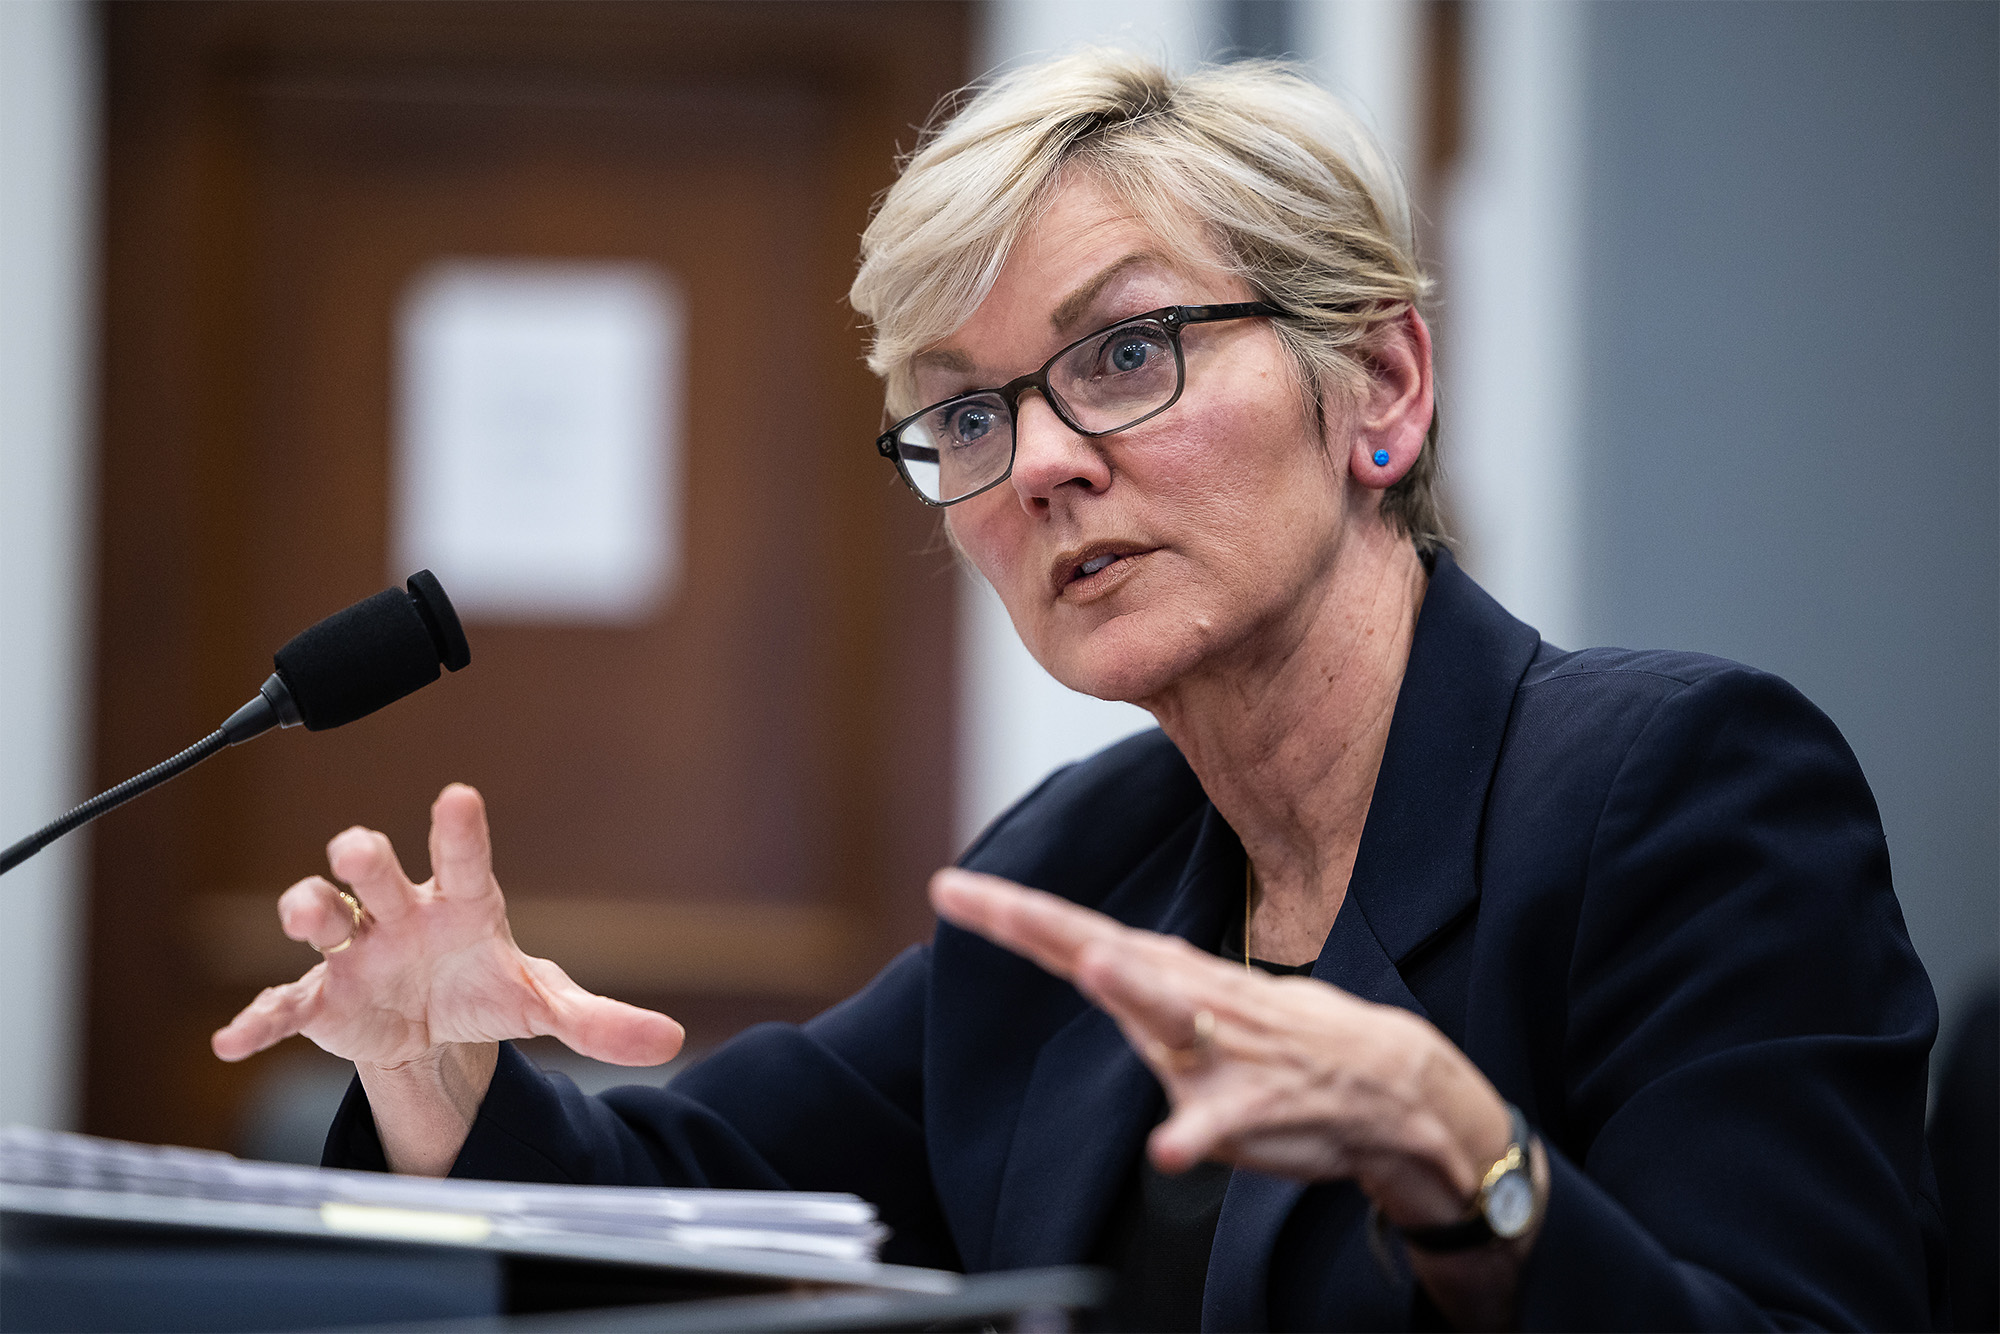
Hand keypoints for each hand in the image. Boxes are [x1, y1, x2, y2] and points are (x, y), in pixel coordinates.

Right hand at [212, 783, 683, 1073]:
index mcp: (461, 903)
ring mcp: (356, 952)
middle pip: (376, 873)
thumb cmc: (485, 988)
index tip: (459, 797)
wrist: (434, 1028)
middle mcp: (400, 913)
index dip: (461, 830)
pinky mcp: (322, 999)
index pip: (465, 858)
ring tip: (306, 914)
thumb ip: (599, 1019)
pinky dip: (257, 1020)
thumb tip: (670, 1039)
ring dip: (308, 912)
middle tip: (357, 847)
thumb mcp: (542, 1004)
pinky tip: (233, 1040)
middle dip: (365, 859)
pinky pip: (283, 1004)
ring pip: (321, 919)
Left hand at [928, 869, 1511, 1225]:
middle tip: (985, 899)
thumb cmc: (1287, 1043)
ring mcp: (1223, 1050)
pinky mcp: (1257, 1107)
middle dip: (1047, 926)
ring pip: (1170, 1016)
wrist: (1387, 1085)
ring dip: (1133, 989)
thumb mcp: (1203, 1001)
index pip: (1076, 935)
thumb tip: (1089, 953)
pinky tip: (1169, 1150)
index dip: (1012, 913)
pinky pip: (1220, 1124)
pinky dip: (1194, 1137)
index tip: (948, 886)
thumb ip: (1142, 984)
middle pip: (1106, 953)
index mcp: (1169, 977)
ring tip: (1097, 967)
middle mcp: (1188, 999)